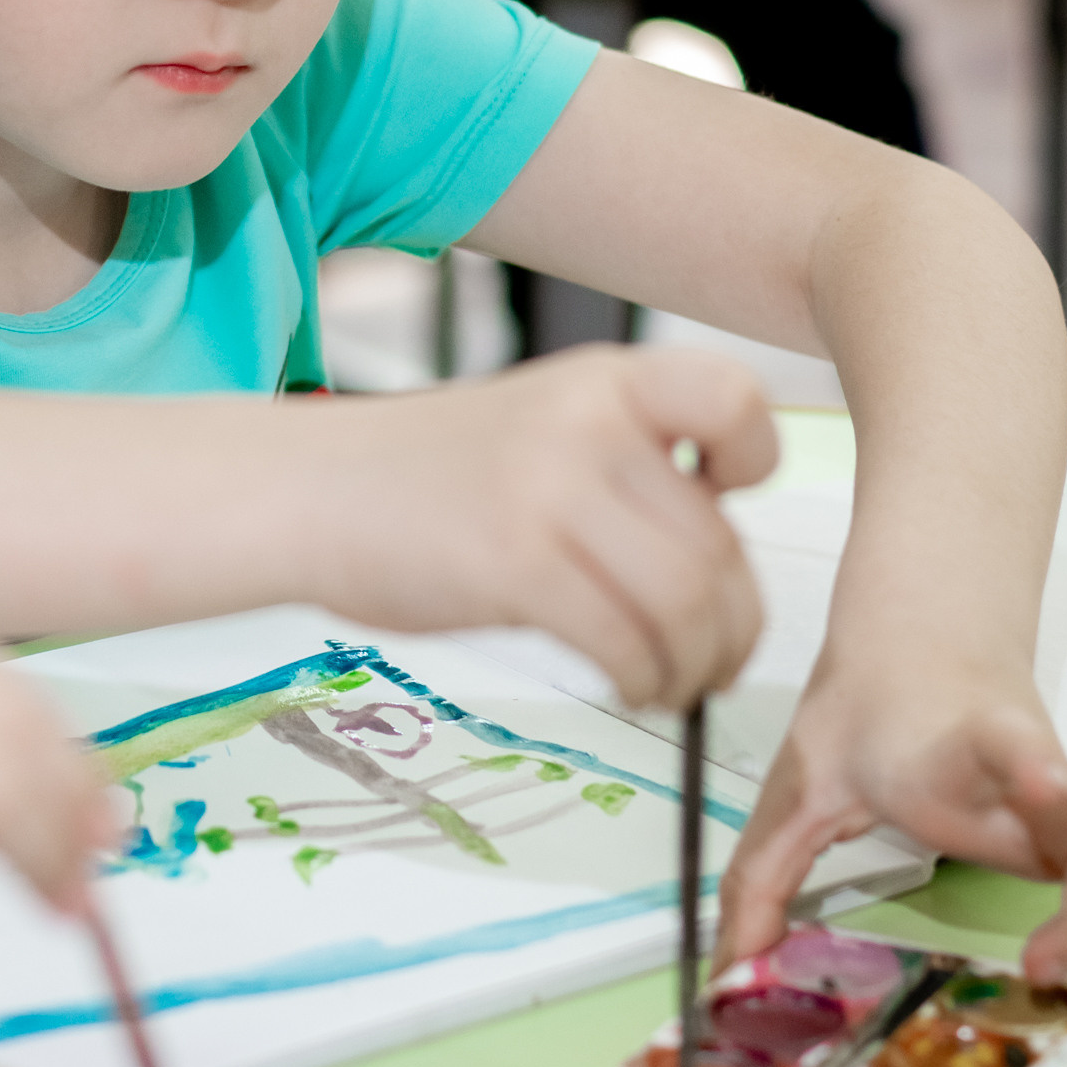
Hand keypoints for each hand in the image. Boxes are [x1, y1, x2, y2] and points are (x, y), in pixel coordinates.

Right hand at [305, 343, 777, 709]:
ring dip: (693, 666)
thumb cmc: (426, 475)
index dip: (756, 459)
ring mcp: (552, 491)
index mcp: (604, 380)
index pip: (735, 399)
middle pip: (718, 545)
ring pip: (686, 603)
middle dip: (733, 626)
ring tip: (669, 685)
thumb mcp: (541, 426)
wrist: (310, 490)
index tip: (727, 503)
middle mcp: (589, 424)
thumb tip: (716, 569)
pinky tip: (626, 685)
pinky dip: (643, 681)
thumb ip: (628, 469)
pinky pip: (625, 643)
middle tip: (715, 663)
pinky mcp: (517, 563)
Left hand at [714, 662, 1066, 1066]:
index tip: (1042, 784)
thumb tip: (728, 968)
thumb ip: (762, 875)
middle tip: (1043, 978)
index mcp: (958, 751)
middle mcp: (1034, 776)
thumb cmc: (866, 711)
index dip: (1030, 772)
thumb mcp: (799, 782)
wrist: (921, 641)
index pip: (1007, 749)